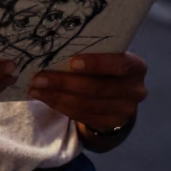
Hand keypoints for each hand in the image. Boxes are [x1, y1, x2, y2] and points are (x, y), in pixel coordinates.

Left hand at [25, 52, 147, 134]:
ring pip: (86, 104)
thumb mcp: (106, 56)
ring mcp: (124, 111)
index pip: (119, 65)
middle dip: (64, 83)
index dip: (96, 64)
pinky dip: (60, 106)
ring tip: (35, 88)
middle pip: (97, 88)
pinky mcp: (110, 124)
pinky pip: (81, 115)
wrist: (118, 96)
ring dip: (57, 96)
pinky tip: (44, 98)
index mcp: (136, 66)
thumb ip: (92, 52)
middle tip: (39, 78)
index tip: (72, 62)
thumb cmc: (106, 67)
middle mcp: (135, 90)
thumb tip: (54, 46)